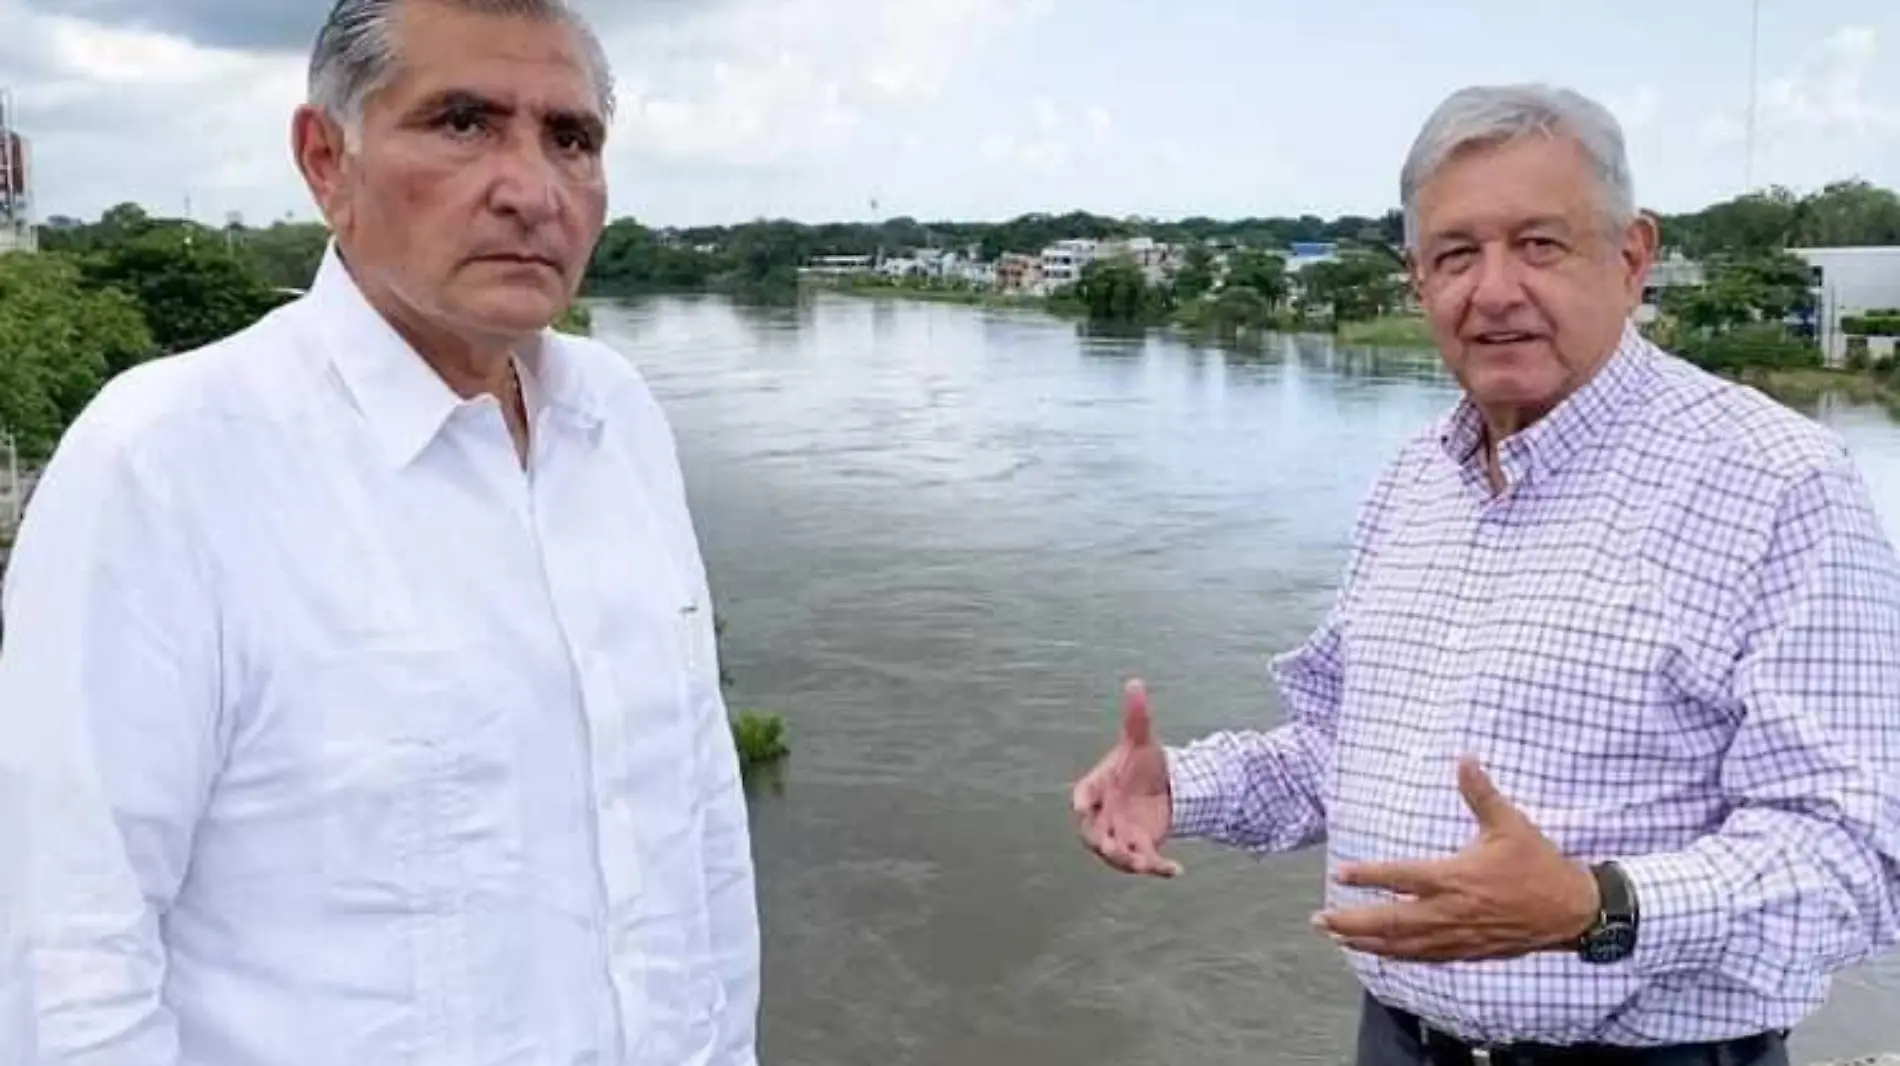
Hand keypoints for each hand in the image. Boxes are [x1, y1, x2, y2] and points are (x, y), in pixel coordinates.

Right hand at [1071, 679, 1181, 877]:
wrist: (1161, 787)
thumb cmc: (1141, 764)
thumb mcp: (1141, 741)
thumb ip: (1136, 717)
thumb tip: (1136, 682)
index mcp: (1098, 787)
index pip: (1084, 793)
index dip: (1083, 800)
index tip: (1082, 806)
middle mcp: (1104, 814)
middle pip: (1092, 833)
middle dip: (1101, 842)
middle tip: (1112, 848)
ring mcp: (1120, 834)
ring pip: (1115, 853)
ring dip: (1126, 860)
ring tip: (1143, 864)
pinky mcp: (1140, 848)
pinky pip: (1144, 861)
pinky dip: (1158, 868)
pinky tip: (1176, 869)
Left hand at [1312, 756, 1597, 960]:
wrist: (1571, 911)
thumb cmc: (1538, 865)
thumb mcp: (1509, 824)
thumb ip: (1480, 793)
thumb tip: (1464, 758)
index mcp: (1454, 878)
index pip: (1400, 878)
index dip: (1368, 876)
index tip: (1341, 873)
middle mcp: (1449, 911)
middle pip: (1390, 921)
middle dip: (1351, 921)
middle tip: (1320, 919)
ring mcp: (1457, 936)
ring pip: (1402, 945)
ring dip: (1366, 942)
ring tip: (1337, 937)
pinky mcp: (1467, 951)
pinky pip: (1424, 957)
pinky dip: (1397, 956)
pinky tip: (1380, 954)